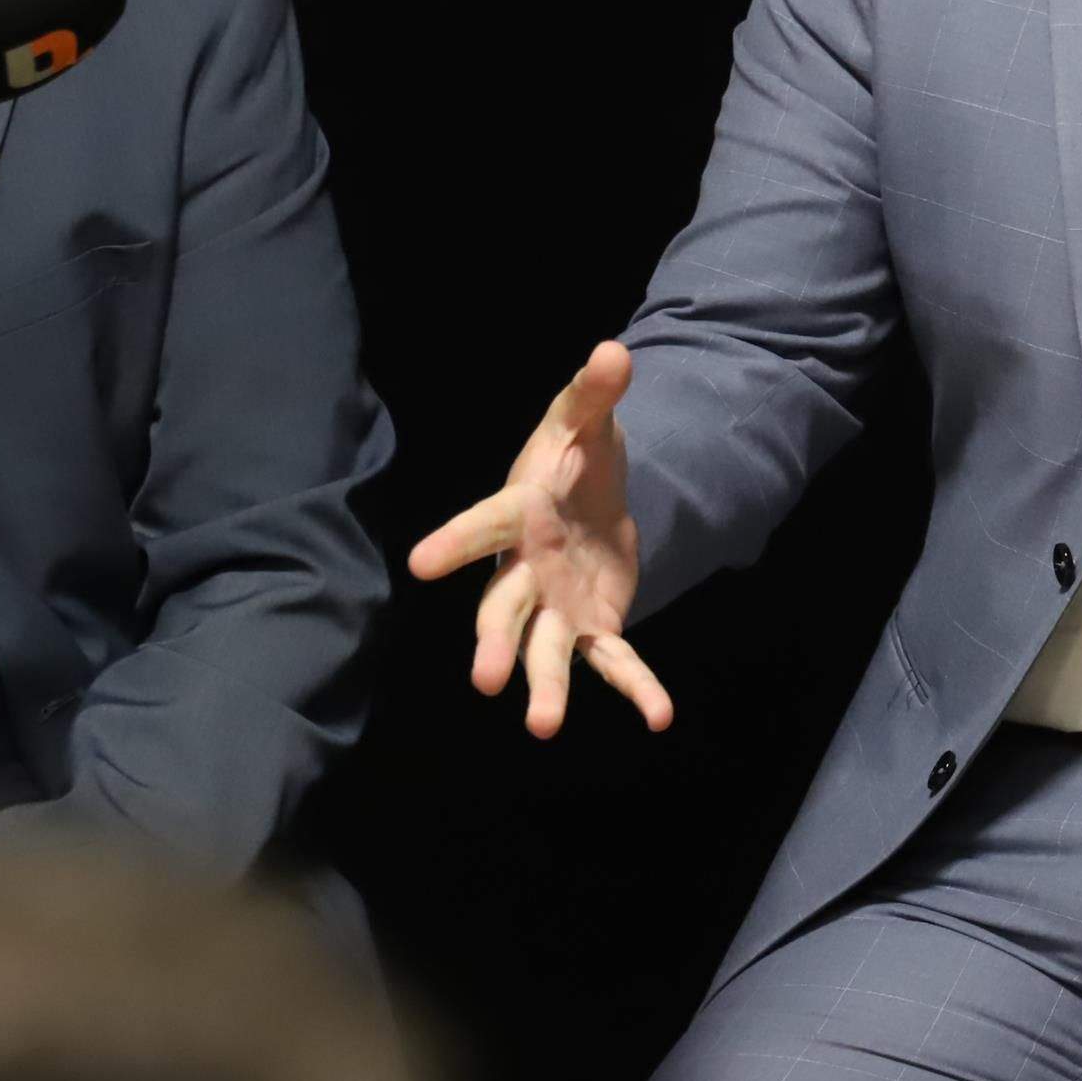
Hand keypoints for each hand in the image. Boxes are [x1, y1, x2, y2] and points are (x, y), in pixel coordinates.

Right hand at [406, 340, 675, 737]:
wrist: (593, 498)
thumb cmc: (573, 457)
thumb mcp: (585, 420)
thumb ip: (595, 392)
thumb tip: (613, 353)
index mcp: (519, 514)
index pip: (483, 526)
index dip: (455, 542)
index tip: (420, 563)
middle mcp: (527, 569)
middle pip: (503, 611)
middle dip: (494, 643)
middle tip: (485, 682)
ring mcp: (558, 605)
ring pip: (544, 651)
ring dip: (545, 688)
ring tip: (543, 727)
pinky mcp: (595, 625)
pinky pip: (613, 662)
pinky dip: (637, 688)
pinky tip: (661, 717)